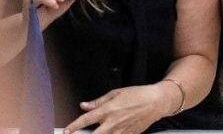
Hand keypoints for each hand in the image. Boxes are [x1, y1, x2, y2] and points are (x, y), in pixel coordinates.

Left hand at [65, 83, 180, 133]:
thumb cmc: (137, 94)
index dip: (74, 126)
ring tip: (96, 132)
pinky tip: (108, 132)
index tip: (66, 130)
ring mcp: (120, 132)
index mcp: (108, 110)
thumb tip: (84, 105)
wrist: (155, 103)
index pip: (86, 120)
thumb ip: (98, 102)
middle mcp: (112, 123)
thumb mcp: (116, 93)